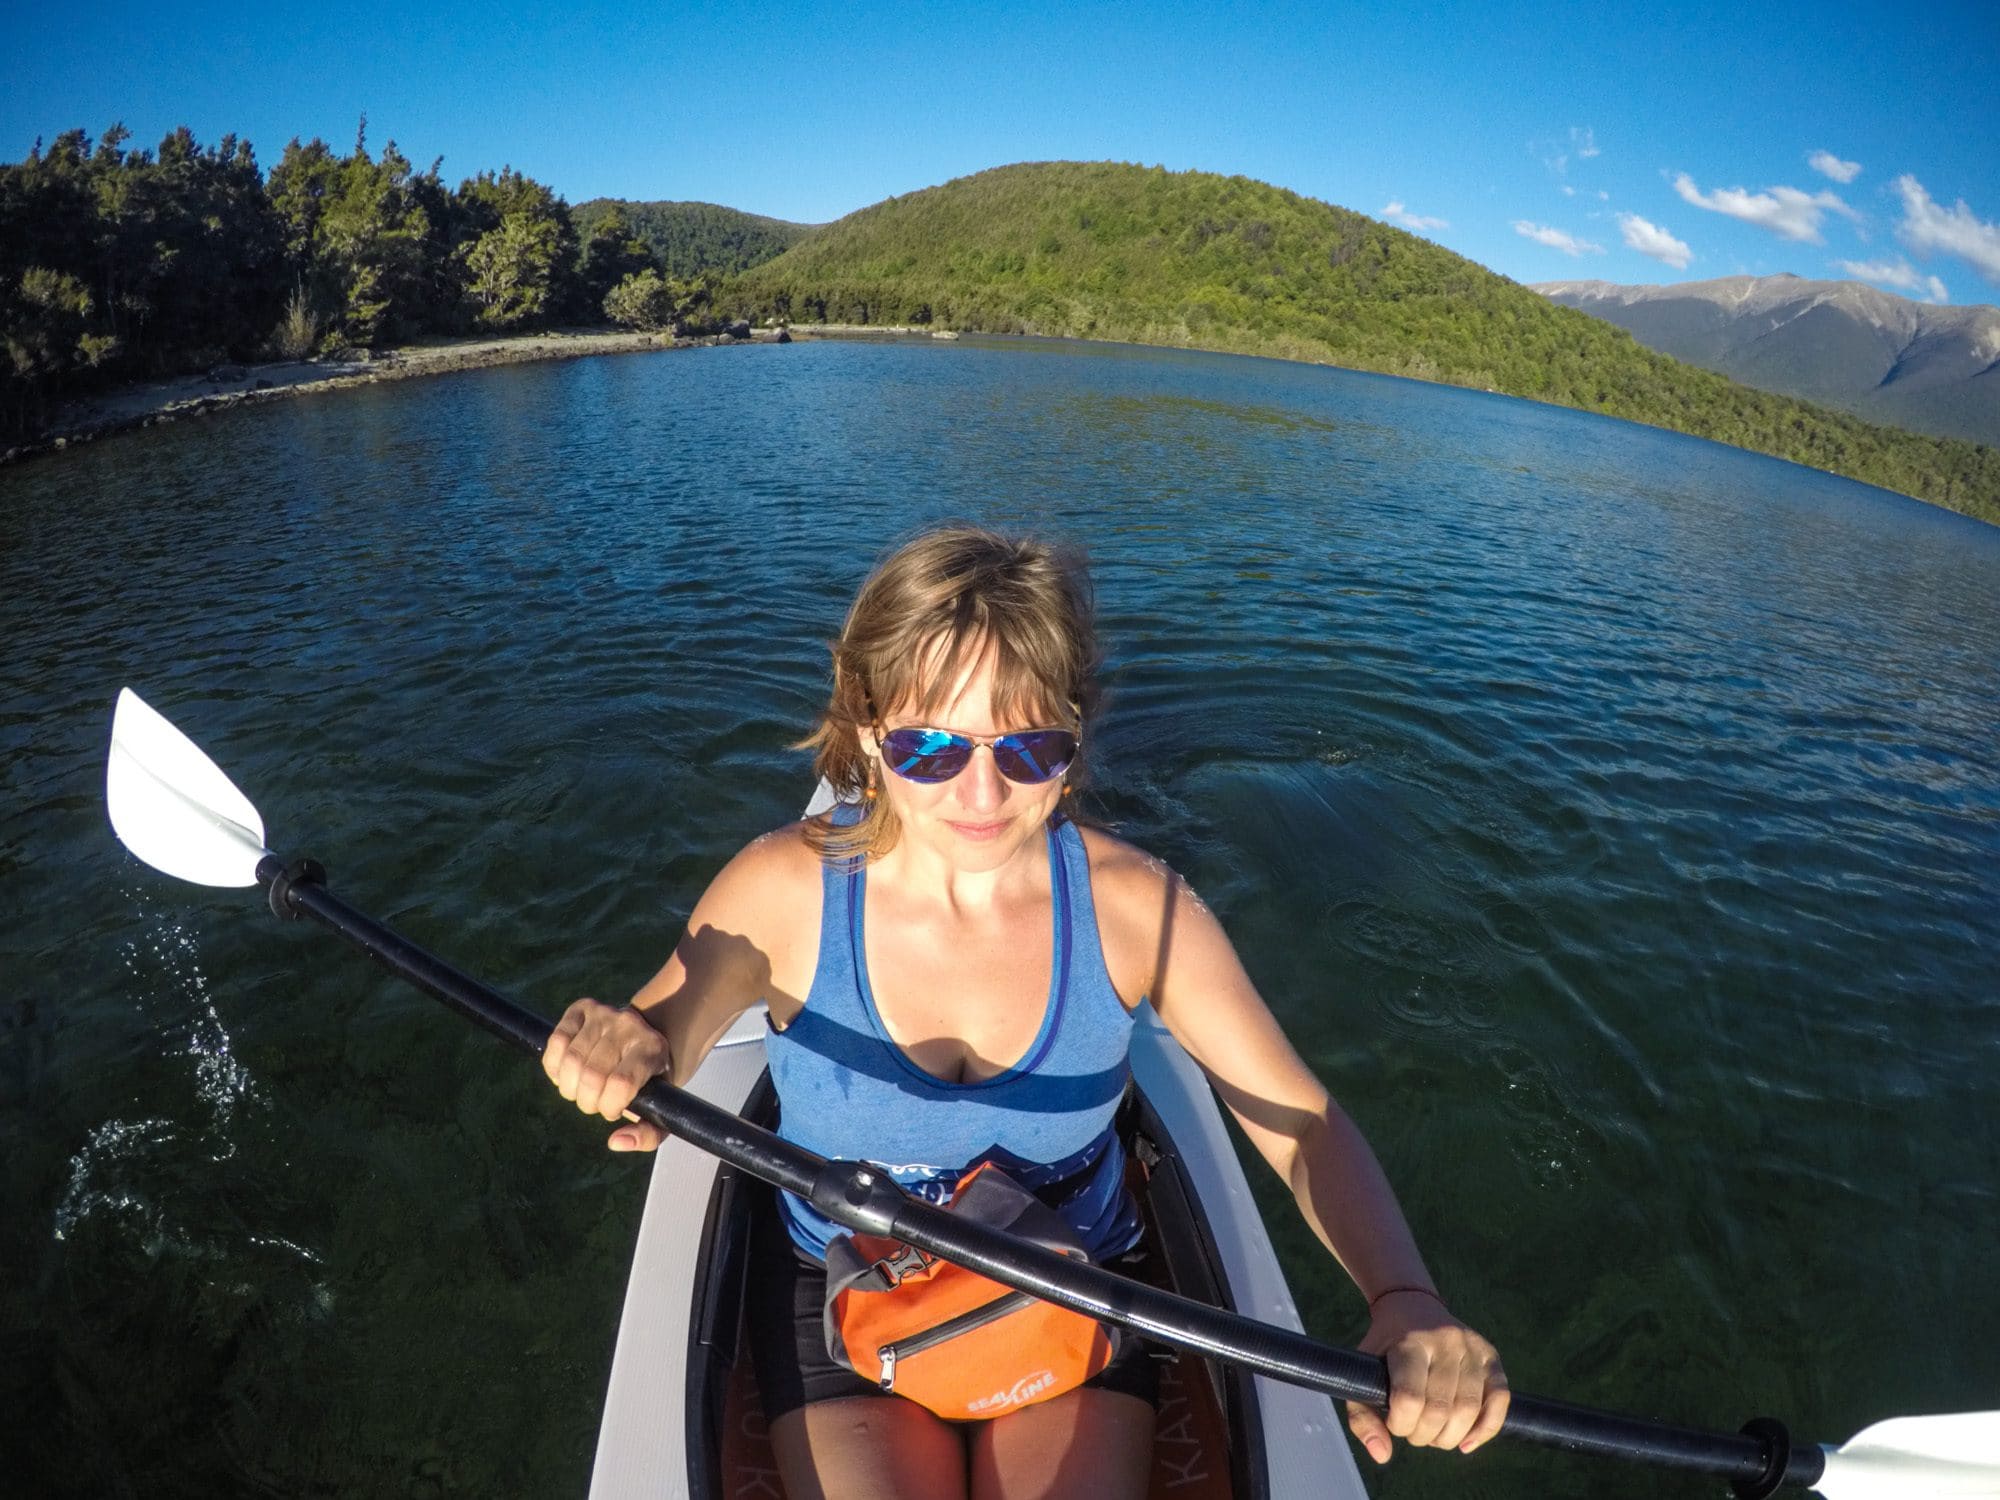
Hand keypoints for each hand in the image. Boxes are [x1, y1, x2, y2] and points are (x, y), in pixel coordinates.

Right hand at [541, 998, 672, 1151]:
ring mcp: (605, 1013)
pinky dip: (554, 1066)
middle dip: (587, 1102)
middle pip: (591, 1076)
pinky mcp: (582, 1008)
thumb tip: (615, 1142)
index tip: (613, 1111)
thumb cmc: (653, 1079)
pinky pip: (556, 1041)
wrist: (653, 1034)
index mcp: (653, 1049)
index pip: (620, 1084)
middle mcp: (629, 1026)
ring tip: (582, 1090)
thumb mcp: (661, 1110)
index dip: (609, 1107)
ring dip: (569, 1088)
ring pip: (570, 1061)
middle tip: (595, 1103)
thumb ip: (647, 1135)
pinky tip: (566, 1074)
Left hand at [1345, 1290, 1508, 1464]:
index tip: (1394, 1422)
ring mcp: (1471, 1347)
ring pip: (1469, 1410)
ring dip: (1450, 1437)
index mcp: (1409, 1342)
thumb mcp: (1363, 1373)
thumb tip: (1382, 1455)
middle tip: (1415, 1432)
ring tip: (1435, 1434)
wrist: (1411, 1307)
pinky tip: (1466, 1442)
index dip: (1400, 1424)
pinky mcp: (1491, 1356)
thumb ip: (1362, 1417)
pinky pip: (1500, 1400)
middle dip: (1424, 1435)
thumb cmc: (1385, 1348)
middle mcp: (1445, 1341)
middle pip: (1440, 1410)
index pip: (1409, 1398)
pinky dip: (1485, 1430)